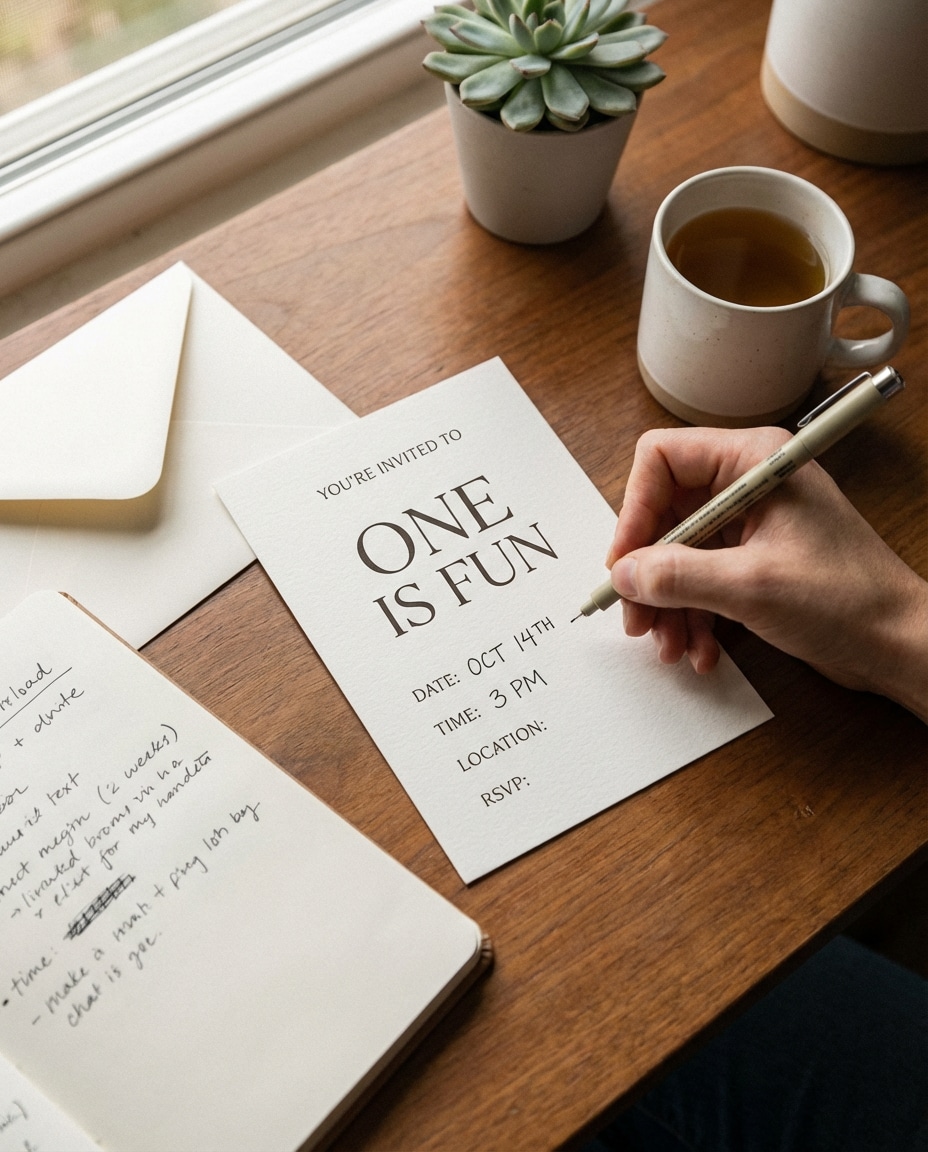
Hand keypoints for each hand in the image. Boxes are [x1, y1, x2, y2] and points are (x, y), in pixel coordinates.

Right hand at [606, 427, 927, 721]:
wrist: (899, 645)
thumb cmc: (850, 600)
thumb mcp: (750, 586)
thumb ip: (677, 576)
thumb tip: (624, 574)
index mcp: (754, 461)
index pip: (663, 461)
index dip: (635, 511)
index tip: (624, 563)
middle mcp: (748, 484)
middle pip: (664, 514)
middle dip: (648, 573)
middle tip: (636, 617)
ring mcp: (752, 524)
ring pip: (678, 555)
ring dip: (668, 605)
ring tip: (670, 646)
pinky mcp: (754, 561)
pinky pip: (700, 580)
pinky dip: (693, 616)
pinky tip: (700, 651)